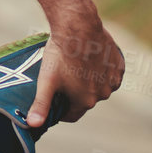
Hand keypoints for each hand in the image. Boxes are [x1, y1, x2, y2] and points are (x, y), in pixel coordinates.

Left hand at [29, 8, 124, 126]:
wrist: (78, 26)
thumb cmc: (61, 54)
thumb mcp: (46, 81)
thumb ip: (41, 105)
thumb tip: (32, 126)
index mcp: (86, 101)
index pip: (72, 114)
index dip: (61, 109)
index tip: (54, 98)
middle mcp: (103, 94)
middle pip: (85, 99)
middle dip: (74, 92)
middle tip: (63, 76)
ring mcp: (113, 79)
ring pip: (99, 85)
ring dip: (90, 80)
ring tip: (76, 66)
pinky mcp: (119, 64)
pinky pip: (110, 72)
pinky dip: (102, 69)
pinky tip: (91, 59)